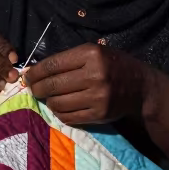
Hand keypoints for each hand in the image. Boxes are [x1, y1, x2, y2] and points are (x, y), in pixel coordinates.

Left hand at [24, 43, 155, 125]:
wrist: (141, 87)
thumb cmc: (113, 66)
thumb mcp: (94, 53)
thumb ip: (67, 60)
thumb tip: (34, 71)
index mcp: (91, 55)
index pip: (53, 65)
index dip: (35, 72)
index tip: (28, 76)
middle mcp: (94, 75)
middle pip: (52, 85)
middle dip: (37, 88)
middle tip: (34, 89)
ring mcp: (97, 97)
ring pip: (57, 103)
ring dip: (49, 101)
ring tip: (50, 97)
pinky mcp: (99, 114)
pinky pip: (68, 117)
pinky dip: (60, 112)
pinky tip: (62, 106)